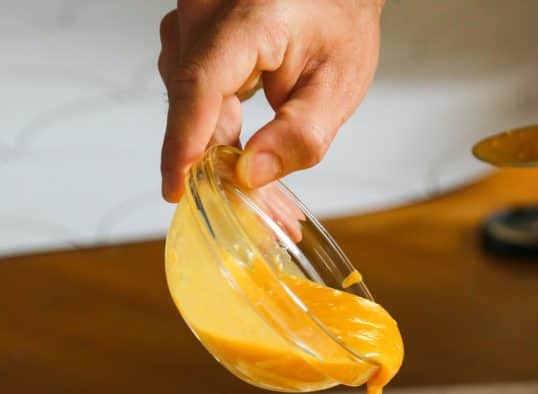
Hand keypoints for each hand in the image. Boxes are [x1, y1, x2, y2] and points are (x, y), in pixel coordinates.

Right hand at [158, 0, 383, 201]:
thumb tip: (251, 176)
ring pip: (187, 101)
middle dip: (211, 162)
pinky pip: (192, 92)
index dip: (184, 143)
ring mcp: (195, 20)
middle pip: (189, 101)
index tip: (178, 189)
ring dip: (214, 147)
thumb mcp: (336, 89)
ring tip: (253, 182)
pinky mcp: (193, 36)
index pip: (199, 85)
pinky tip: (239, 152)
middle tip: (245, 210)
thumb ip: (298, 136)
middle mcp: (208, 10)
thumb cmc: (341, 26)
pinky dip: (213, 129)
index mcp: (248, 19)